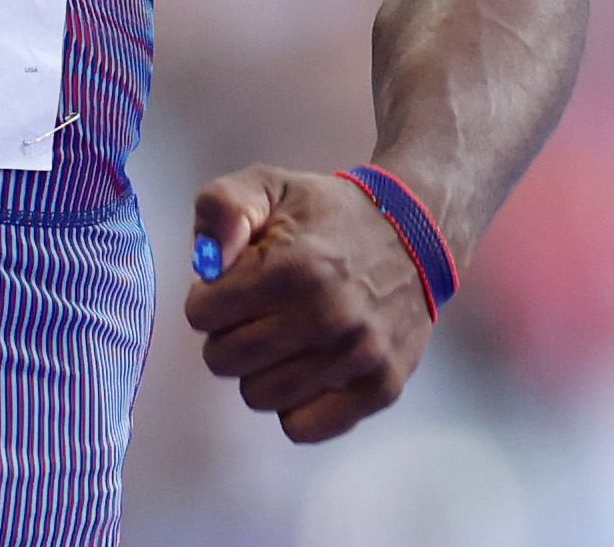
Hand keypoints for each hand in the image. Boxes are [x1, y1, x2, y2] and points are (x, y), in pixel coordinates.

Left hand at [181, 164, 436, 441]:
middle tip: (257, 312)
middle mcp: (327, 318)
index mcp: (293, 268)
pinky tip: (306, 367)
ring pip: (258, 396)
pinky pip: (303, 427)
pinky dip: (294, 404)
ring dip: (259, 369)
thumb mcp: (268, 185)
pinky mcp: (381, 388)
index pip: (201, 315)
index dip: (208, 296)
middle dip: (227, 334)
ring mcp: (358, 358)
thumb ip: (222, 209)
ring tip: (284, 336)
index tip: (234, 284)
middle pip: (223, 361)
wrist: (413, 231)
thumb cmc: (328, 214)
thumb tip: (206, 264)